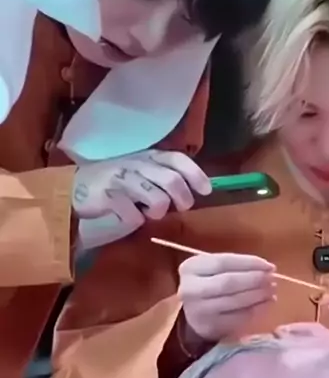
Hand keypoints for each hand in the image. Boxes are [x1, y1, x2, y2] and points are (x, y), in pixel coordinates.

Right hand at [72, 151, 210, 225]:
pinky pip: (135, 215)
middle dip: (183, 199)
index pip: (178, 159)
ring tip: (147, 211)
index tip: (206, 190)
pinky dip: (135, 220)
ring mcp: (122, 179)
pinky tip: (127, 216)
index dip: (195, 174)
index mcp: (147, 157)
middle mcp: (137, 164)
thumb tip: (191, 191)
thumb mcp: (140, 173)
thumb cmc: (113, 183)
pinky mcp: (109, 196)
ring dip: (158, 211)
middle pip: (173, 182)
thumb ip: (162, 178)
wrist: (74, 189)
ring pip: (158, 200)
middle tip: (180, 208)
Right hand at [178, 253, 276, 341]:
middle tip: (272, 279)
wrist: (193, 314)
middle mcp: (190, 289)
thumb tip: (267, 268)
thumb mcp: (213, 268)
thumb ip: (236, 265)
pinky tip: (266, 304)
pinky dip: (256, 310)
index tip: (269, 265)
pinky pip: (238, 317)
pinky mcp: (210, 327)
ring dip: (258, 295)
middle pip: (228, 282)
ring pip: (234, 301)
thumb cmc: (208, 284)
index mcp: (190, 268)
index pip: (224, 262)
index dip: (249, 263)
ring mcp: (199, 311)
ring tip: (271, 290)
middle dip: (255, 280)